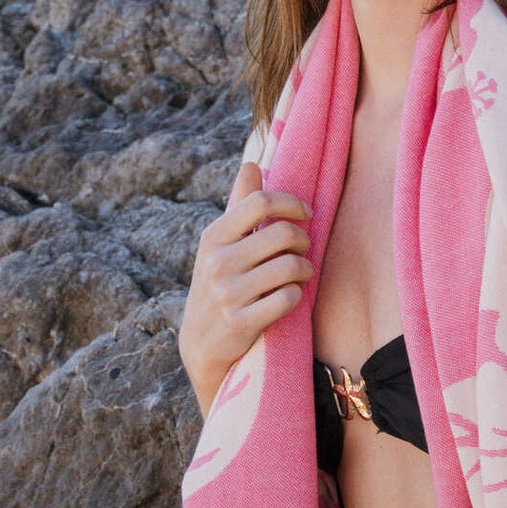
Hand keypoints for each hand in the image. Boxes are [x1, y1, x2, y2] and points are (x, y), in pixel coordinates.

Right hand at [179, 160, 312, 415]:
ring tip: (299, 274)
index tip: (306, 214)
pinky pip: (288, 299)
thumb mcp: (220, 245)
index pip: (261, 201)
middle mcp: (217, 262)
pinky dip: (297, 296)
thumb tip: (252, 164)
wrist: (201, 343)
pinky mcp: (240, 322)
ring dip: (304, 270)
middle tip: (304, 249)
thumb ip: (239, 205)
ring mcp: (228, 294)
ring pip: (291, 267)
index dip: (292, 203)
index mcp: (213, 236)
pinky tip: (290, 297)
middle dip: (304, 240)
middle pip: (283, 234)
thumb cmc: (219, 283)